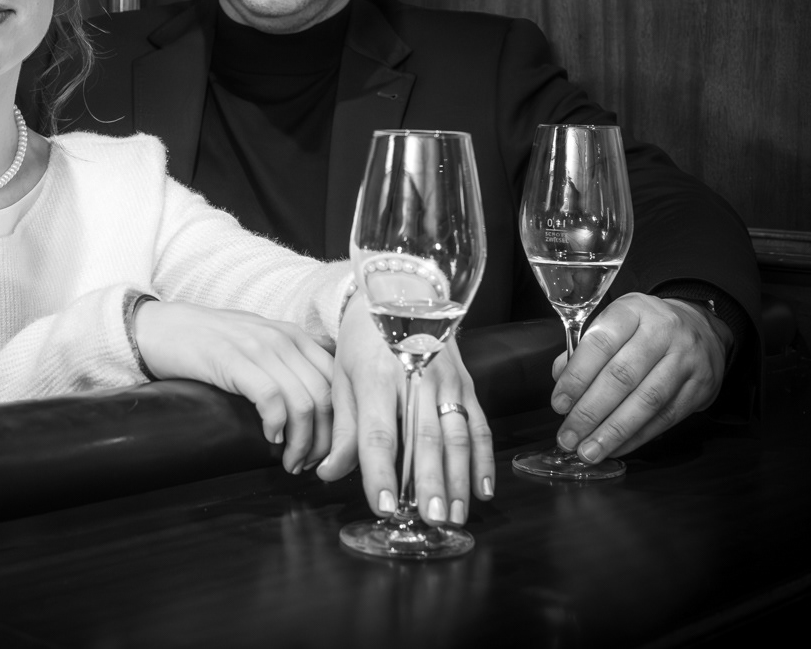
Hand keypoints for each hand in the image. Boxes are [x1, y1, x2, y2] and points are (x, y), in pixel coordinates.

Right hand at [134, 300, 333, 473]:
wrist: (160, 327)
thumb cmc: (209, 342)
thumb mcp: (259, 342)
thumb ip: (290, 360)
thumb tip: (320, 396)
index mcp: (295, 336)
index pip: (338, 383)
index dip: (339, 425)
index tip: (328, 451)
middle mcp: (284, 339)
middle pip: (327, 398)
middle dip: (323, 442)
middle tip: (308, 465)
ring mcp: (259, 347)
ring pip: (304, 404)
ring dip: (301, 443)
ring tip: (290, 463)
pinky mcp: (232, 359)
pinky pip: (271, 398)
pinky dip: (276, 425)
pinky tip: (269, 439)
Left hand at [316, 294, 493, 525]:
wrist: (402, 289)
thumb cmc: (364, 339)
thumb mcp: (342, 376)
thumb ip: (342, 429)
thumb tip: (329, 473)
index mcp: (376, 378)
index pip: (379, 433)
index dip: (382, 472)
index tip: (384, 506)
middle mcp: (415, 378)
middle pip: (425, 438)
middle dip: (430, 484)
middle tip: (431, 520)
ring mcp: (446, 380)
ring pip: (457, 436)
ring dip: (459, 479)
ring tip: (455, 515)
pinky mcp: (466, 383)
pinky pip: (478, 425)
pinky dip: (482, 459)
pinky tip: (482, 488)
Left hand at [550, 292, 731, 463]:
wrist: (702, 328)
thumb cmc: (646, 328)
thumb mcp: (616, 323)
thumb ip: (585, 349)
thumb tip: (559, 377)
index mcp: (633, 311)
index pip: (600, 343)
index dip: (576, 377)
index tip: (559, 404)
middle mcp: (662, 331)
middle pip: (622, 376)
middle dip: (590, 412)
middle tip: (568, 437)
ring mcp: (686, 359)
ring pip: (646, 401)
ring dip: (613, 432)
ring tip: (589, 451)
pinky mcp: (700, 387)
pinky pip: (666, 417)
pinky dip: (638, 437)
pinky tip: (616, 448)